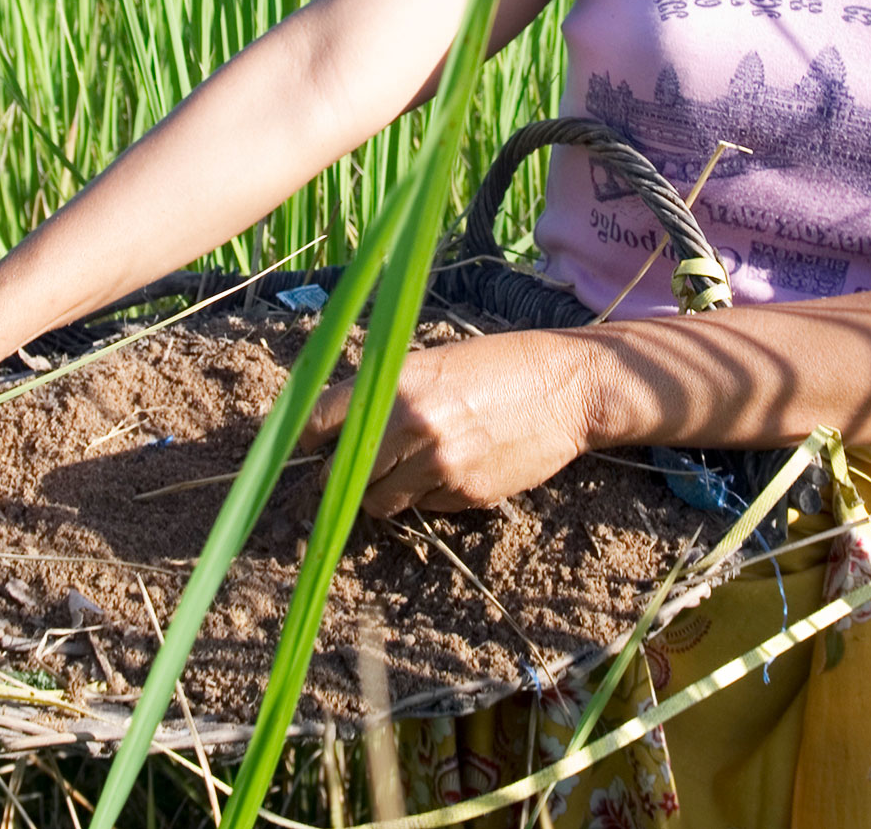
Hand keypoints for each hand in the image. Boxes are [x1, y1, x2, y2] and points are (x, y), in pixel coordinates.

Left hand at [301, 329, 595, 517]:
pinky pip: (425, 507)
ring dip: (381, 493)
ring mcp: (438, 465)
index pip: (322, 420)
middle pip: (344, 473)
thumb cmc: (500, 365)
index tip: (303, 448)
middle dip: (343, 475)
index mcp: (398, 383)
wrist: (567, 387)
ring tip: (402, 472)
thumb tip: (344, 424)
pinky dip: (428, 496)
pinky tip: (452, 470)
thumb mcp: (436, 362)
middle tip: (351, 470)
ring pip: (379, 501)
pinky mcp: (465, 494)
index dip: (305, 438)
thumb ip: (389, 392)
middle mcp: (411, 425)